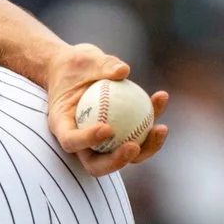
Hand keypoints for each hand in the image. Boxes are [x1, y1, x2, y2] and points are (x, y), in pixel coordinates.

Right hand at [42, 43, 169, 176]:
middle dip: (116, 161)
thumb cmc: (75, 64)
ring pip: (122, 156)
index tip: (107, 128)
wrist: (76, 70)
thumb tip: (123, 70)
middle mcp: (80, 142)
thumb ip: (101, 64)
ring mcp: (100, 144)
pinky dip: (151, 121)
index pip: (71, 141)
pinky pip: (137, 135)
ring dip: (145, 148)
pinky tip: (161, 96)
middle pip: (96, 164)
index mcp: (62, 125)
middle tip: (134, 146)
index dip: (87, 140)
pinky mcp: (120, 137)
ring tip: (161, 128)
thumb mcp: (84, 58)